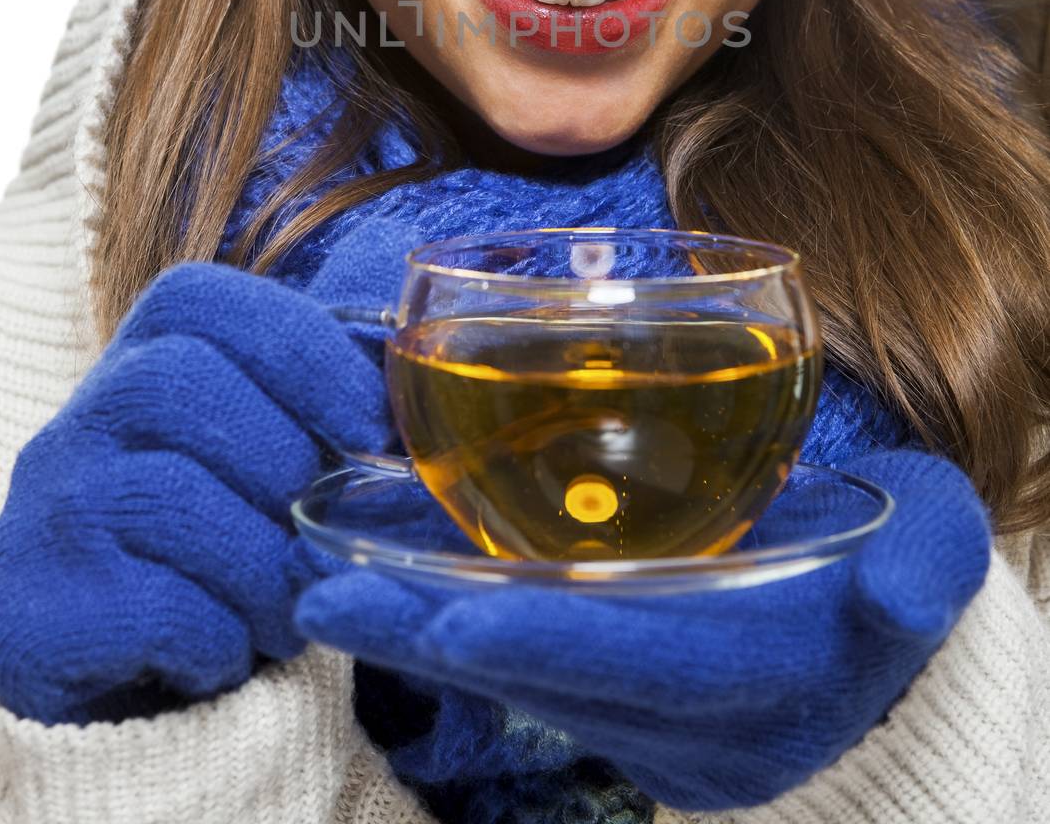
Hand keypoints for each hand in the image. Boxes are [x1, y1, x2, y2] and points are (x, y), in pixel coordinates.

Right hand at [0, 216, 421, 725]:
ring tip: (285, 610)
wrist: (119, 671)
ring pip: (170, 496)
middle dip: (281, 461)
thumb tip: (412, 357)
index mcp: (138, 359)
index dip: (300, 350)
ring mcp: (46, 511)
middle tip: (321, 534)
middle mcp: (76, 420)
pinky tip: (224, 652)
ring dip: (260, 565)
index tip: (369, 425)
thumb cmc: (219, 541)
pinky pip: (151, 606)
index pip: (204, 301)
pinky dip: (218, 636)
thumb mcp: (264, 450)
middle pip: (178, 382)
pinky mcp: (37, 611)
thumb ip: (323, 399)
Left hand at [290, 447, 991, 810]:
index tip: (454, 626)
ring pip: (522, 672)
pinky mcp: (623, 695)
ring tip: (323, 589)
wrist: (879, 632)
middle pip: (554, 677)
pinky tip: (384, 571)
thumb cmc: (901, 555)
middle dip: (438, 642)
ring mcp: (652, 716)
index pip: (650, 663)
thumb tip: (901, 597)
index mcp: (766, 672)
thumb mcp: (934, 540)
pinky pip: (527, 657)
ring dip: (421, 632)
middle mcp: (695, 718)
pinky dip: (453, 619)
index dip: (553, 646)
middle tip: (328, 600)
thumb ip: (926, 562)